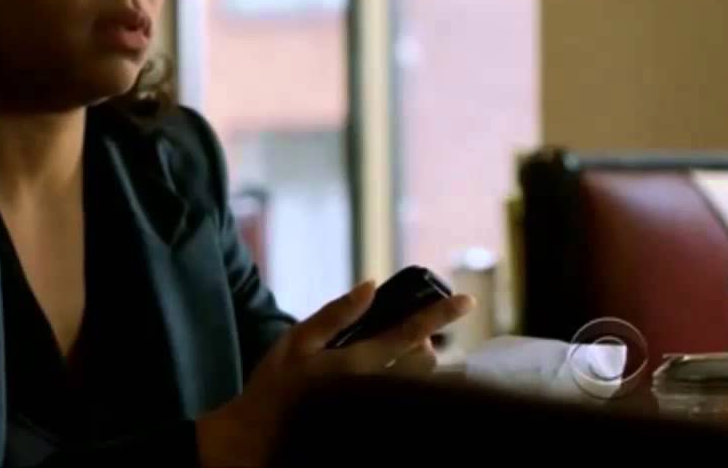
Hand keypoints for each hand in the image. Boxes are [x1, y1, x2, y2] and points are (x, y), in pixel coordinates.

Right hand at [196, 281, 472, 466]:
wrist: (258, 440)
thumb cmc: (275, 388)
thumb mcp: (297, 342)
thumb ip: (336, 314)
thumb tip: (370, 286)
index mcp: (356, 362)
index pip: (410, 332)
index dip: (441, 314)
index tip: (469, 300)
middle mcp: (375, 388)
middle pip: (425, 359)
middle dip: (422, 342)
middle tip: (401, 334)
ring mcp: (378, 410)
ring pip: (421, 382)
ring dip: (416, 365)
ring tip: (388, 360)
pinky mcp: (376, 423)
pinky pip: (409, 401)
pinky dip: (407, 386)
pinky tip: (385, 381)